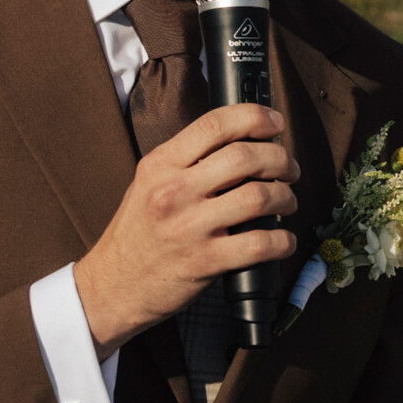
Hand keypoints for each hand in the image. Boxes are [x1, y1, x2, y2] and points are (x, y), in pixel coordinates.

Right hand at [73, 102, 300, 353]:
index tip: (275, 123)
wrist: (112, 285)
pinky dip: (282, 241)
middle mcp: (174, 191)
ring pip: (259, 197)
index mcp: (160, 164)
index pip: (215, 125)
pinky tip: (282, 241)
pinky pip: (260, 244)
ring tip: (287, 202)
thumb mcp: (148, 184)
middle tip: (289, 169)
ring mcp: (190, 227)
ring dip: (286, 197)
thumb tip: (240, 143)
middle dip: (280, 160)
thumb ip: (186, 161)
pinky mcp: (205, 261)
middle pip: (245, 157)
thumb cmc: (137, 234)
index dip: (254, 117)